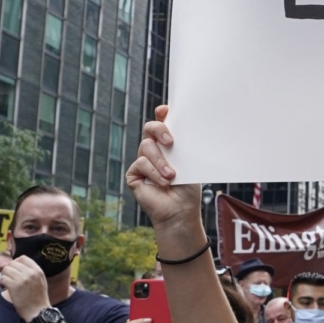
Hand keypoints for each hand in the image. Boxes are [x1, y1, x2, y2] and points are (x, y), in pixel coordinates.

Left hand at [0, 256, 49, 321]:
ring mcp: (22, 279)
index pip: (23, 258)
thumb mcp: (41, 281)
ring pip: (6, 270)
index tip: (14, 270)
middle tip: (9, 278)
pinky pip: (2, 278)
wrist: (38, 311)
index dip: (16, 263)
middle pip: (12, 263)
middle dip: (9, 270)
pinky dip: (1, 283)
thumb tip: (18, 263)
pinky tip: (4, 287)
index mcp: (38, 271)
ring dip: (4, 276)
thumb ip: (32, 271)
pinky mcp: (14, 286)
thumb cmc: (38, 298)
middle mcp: (30, 273)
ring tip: (6, 283)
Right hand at [126, 105, 205, 230]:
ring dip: (161, 161)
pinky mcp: (134, 174)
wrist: (181, 211)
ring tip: (172, 175)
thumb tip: (186, 129)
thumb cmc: (188, 189)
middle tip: (171, 142)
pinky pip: (141, 163)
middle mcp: (154, 150)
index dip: (162, 114)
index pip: (163, 123)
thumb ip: (183, 146)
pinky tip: (163, 183)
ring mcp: (143, 161)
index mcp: (168, 145)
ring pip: (146, 146)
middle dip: (159, 130)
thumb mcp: (189, 164)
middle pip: (150, 127)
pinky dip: (154, 172)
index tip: (166, 110)